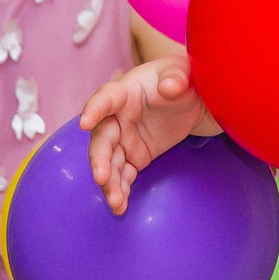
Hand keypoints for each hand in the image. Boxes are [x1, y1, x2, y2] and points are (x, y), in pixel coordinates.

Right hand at [79, 58, 204, 213]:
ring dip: (110, 182)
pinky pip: (124, 174)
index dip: (94, 109)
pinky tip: (121, 206)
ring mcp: (125, 139)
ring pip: (110, 162)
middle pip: (102, 138)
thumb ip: (176, 78)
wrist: (194, 99)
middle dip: (100, 159)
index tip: (85, 122)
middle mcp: (118, 117)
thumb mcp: (183, 72)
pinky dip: (121, 190)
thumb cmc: (182, 78)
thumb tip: (169, 87)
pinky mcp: (135, 156)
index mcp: (126, 92)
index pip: (106, 99)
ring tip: (115, 202)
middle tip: (101, 176)